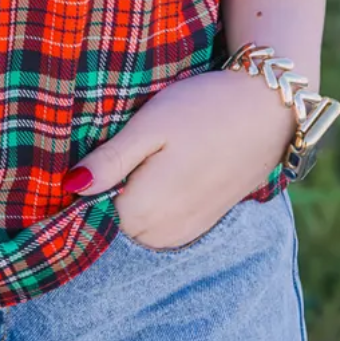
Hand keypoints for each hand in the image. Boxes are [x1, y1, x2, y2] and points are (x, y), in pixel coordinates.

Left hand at [66, 70, 294, 249]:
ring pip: (139, 230)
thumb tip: (70, 186)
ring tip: (149, 162)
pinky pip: (164, 230)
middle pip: (116, 225)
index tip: (99, 157)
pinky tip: (165, 177)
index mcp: (144, 208)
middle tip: (127, 153)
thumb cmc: (204, 109)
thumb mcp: (150, 125)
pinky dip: (157, 210)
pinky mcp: (204, 224)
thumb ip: (110, 161)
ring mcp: (187, 231)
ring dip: (135, 205)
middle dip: (112, 197)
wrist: (268, 111)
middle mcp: (165, 231)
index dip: (90, 186)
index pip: (93, 215)